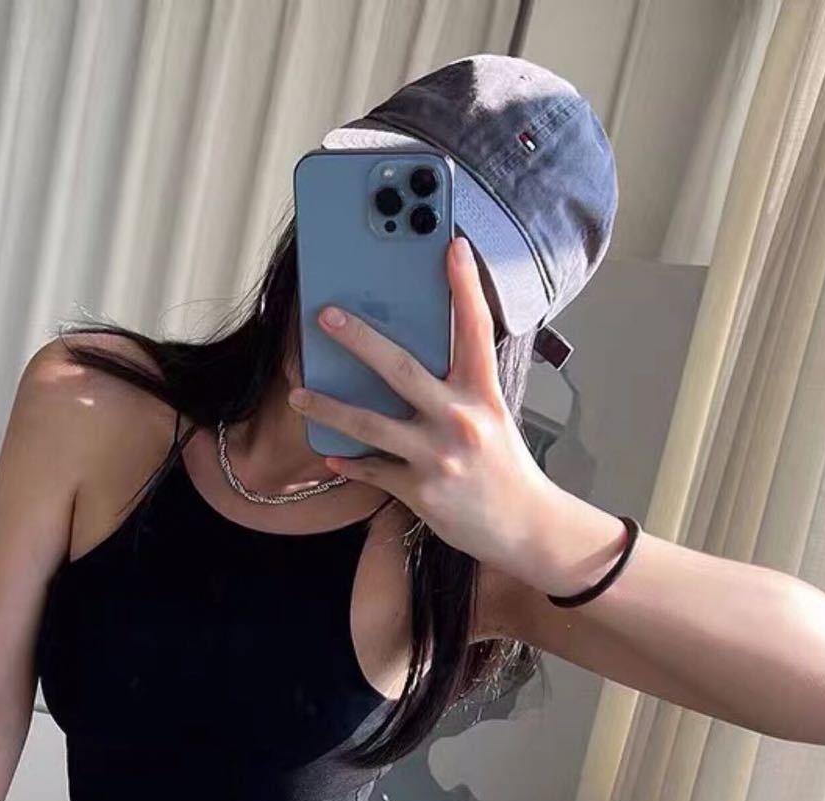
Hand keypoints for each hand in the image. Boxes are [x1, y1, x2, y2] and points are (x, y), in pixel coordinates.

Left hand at [288, 235, 621, 595]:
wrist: (525, 529)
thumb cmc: (506, 471)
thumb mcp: (493, 419)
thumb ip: (460, 391)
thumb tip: (411, 366)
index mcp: (484, 394)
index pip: (476, 329)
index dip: (465, 285)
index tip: (451, 246)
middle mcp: (461, 419)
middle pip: (401, 368)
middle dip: (359, 339)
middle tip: (327, 316)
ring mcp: (439, 456)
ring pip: (370, 424)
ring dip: (329, 407)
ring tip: (299, 395)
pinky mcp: (421, 491)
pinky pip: (373, 470)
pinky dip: (350, 463)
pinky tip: (332, 456)